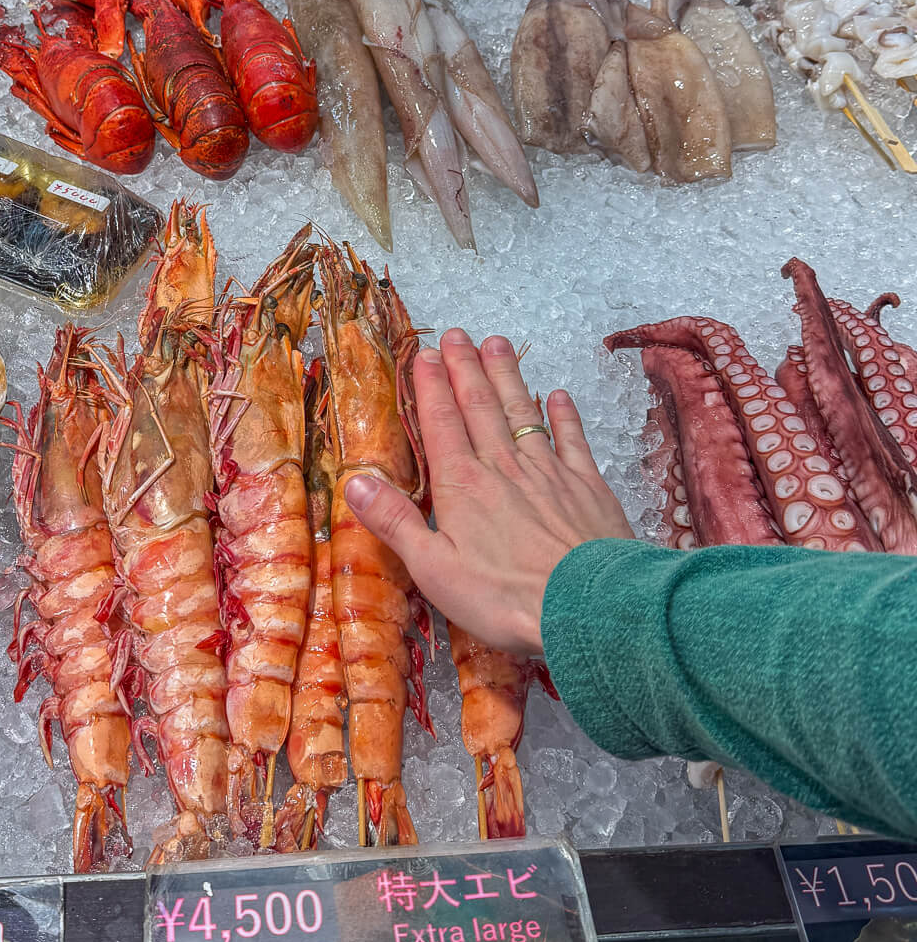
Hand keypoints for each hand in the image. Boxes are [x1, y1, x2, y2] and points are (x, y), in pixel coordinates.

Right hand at [343, 330, 633, 658]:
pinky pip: (572, 441)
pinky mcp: (588, 487)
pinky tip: (558, 396)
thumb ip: (395, 522)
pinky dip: (564, 416)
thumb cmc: (504, 599)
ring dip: (509, 377)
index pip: (442, 423)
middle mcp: (504, 468)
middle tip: (458, 334)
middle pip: (481, 407)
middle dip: (467, 368)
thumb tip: (354, 481)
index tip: (426, 353)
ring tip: (498, 344)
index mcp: (463, 486)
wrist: (588, 608)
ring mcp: (549, 473)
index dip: (432, 386)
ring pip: (523, 413)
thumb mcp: (434, 570)